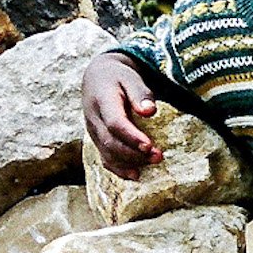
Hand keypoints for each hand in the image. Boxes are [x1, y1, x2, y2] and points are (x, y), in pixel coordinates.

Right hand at [83, 54, 161, 179]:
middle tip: (159, 157)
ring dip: (130, 163)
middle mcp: (94, 119)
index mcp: (102, 101)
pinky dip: (118, 169)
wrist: (97, 78)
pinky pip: (104, 158)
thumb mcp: (131, 78)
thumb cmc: (119, 77)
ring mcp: (93, 132)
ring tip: (153, 164)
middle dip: (134, 153)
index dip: (132, 137)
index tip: (150, 145)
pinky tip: (135, 175)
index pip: (115, 123)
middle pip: (111, 142)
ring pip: (107, 153)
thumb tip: (149, 111)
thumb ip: (140, 93)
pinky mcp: (96, 139)